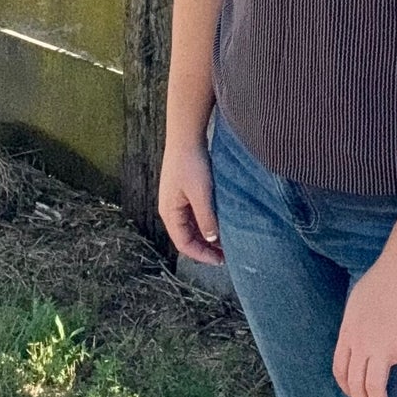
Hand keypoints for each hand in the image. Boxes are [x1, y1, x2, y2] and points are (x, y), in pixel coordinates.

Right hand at [158, 138, 223, 265]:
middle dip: (205, 248)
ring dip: (206, 236)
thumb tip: (211, 240)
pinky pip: (194, 215)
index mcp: (170, 213)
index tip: (220, 260)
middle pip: (187, 237)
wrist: (186, 136)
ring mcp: (177, 200)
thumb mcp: (201, 193)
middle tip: (227, 254)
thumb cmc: (191, 164)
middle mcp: (171, 209)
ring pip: (191, 227)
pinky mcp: (184, 192)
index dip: (201, 255)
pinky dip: (206, 223)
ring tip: (226, 240)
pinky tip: (220, 223)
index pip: (184, 244)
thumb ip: (206, 218)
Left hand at [333, 256, 396, 396]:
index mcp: (349, 333)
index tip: (353, 396)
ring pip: (376, 388)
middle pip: (356, 384)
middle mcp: (362, 345)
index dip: (346, 387)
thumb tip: (356, 333)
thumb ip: (355, 321)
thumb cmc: (381, 278)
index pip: (340, 370)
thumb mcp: (356, 301)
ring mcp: (384, 348)